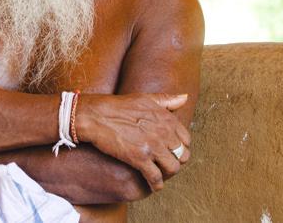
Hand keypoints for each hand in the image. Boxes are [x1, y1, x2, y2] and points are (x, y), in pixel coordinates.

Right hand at [76, 93, 191, 191]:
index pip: (186, 139)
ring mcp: (152, 146)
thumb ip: (166, 100)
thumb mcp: (145, 98)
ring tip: (161, 174)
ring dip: (168, 173)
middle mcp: (163, 132)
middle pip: (183, 155)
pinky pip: (156, 178)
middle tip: (166, 163)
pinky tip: (153, 185)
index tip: (172, 150)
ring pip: (173, 168)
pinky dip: (156, 184)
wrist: (96, 116)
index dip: (180, 146)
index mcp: (166, 118)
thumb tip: (184, 98)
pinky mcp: (140, 159)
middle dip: (176, 160)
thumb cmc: (118, 106)